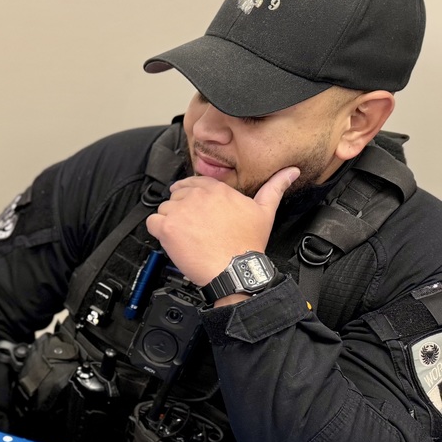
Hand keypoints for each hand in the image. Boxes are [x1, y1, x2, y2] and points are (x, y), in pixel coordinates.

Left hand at [146, 166, 298, 286]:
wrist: (234, 270)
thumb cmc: (247, 244)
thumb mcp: (265, 210)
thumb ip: (275, 187)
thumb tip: (290, 172)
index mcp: (216, 189)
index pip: (194, 182)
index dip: (191, 195)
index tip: (192, 205)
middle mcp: (196, 196)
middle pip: (177, 196)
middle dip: (182, 210)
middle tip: (191, 226)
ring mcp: (180, 211)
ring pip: (164, 209)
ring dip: (170, 221)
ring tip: (185, 236)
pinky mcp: (167, 228)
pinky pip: (152, 222)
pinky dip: (157, 231)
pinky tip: (172, 239)